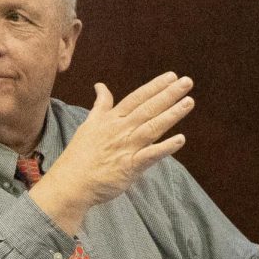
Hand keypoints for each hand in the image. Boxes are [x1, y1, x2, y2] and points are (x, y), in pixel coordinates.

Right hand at [30, 72, 193, 233]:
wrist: (70, 183)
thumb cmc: (80, 155)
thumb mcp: (89, 124)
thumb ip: (101, 105)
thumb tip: (100, 86)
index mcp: (111, 119)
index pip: (137, 98)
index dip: (154, 86)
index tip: (171, 76)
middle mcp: (121, 130)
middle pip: (148, 108)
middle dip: (168, 94)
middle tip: (187, 82)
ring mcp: (126, 147)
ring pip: (152, 127)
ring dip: (171, 115)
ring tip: (189, 102)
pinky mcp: (129, 167)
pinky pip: (150, 156)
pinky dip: (165, 148)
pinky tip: (180, 140)